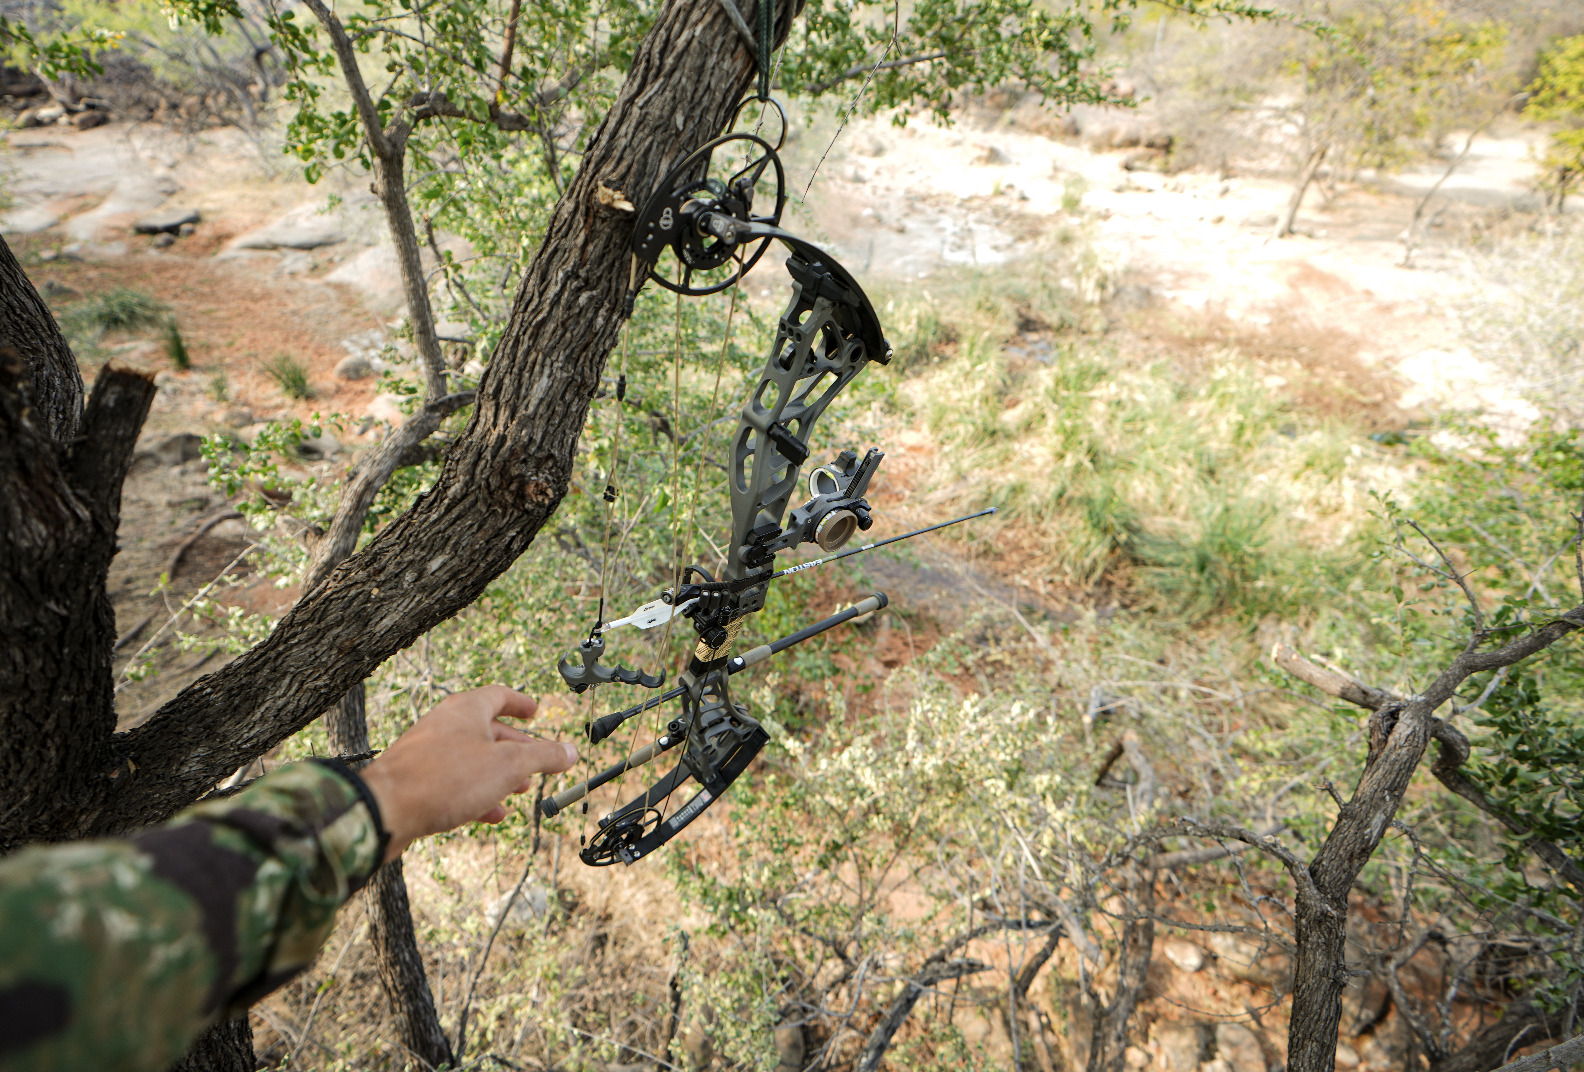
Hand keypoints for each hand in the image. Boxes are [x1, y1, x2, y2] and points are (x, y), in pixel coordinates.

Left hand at [359, 685, 576, 861]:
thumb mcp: (508, 766)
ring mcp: (427, 752)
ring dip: (497, 773)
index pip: (499, 695)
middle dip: (515, 748)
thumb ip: (543, 757)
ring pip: (470, 758)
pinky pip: (452, 781)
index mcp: (466, 710)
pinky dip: (476, 793)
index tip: (535, 711)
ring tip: (518, 790)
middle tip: (535, 761)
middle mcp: (444, 724)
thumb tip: (571, 751)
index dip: (521, 703)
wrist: (385, 809)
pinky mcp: (415, 780)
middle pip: (487, 729)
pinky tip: (490, 813)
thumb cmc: (444, 779)